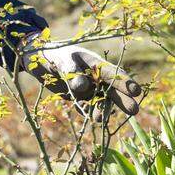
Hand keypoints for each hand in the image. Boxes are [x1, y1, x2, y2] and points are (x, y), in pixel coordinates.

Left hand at [22, 37, 141, 115]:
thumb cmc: (52, 54)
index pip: (113, 73)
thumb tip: (82, 87)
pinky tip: (89, 117)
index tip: (136, 91)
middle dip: (123, 100)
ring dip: (103, 110)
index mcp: (95, 64)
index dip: (125, 82)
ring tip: (100, 120)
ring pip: (101, 101)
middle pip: (113, 89)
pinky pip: (87, 107)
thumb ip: (71, 71)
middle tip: (135, 111)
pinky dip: (89, 113)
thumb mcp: (61, 59)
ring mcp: (89, 89)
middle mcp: (95, 77)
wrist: (38, 61)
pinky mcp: (80, 98)